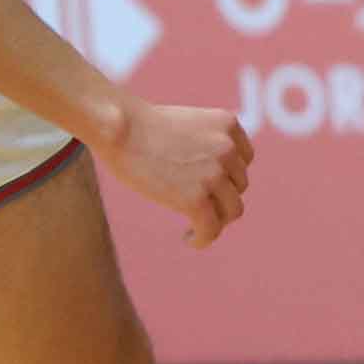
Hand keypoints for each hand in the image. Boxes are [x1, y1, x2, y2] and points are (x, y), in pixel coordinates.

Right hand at [102, 98, 254, 246]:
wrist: (119, 129)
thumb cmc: (141, 126)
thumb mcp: (187, 124)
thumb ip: (206, 145)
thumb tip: (214, 181)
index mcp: (228, 125)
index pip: (244, 159)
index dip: (229, 176)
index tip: (210, 186)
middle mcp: (227, 148)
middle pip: (239, 186)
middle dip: (220, 198)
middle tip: (197, 206)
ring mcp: (214, 175)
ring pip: (231, 210)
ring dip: (215, 219)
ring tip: (194, 224)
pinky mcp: (196, 200)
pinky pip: (211, 230)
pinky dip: (202, 238)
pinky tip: (188, 239)